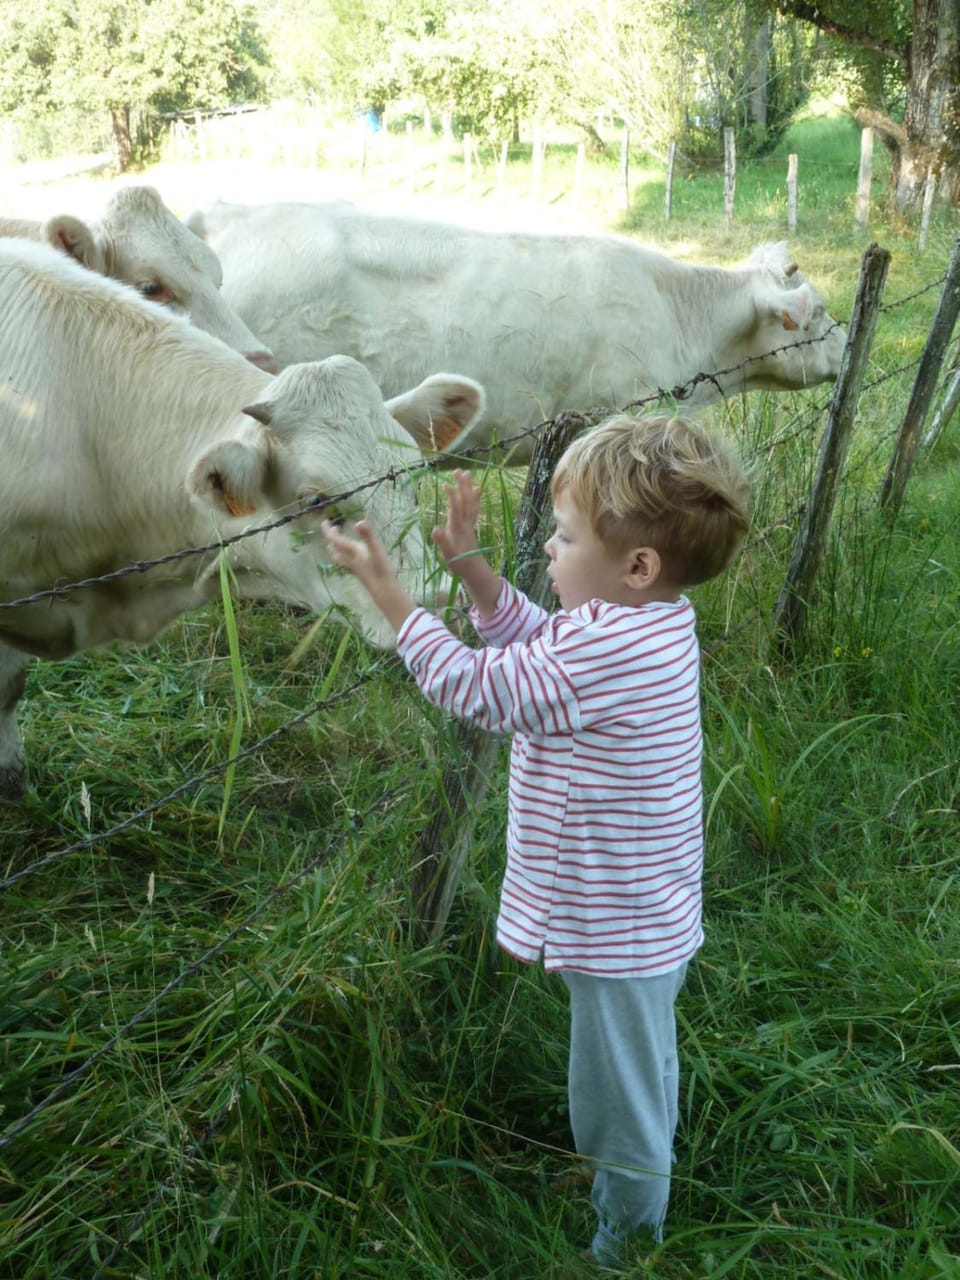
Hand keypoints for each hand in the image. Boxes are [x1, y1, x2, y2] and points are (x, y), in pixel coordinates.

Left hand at [322, 519, 394, 590]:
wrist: (383, 590)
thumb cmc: (380, 570)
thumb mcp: (376, 550)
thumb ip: (368, 536)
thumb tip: (359, 522)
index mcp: (352, 552)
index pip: (335, 540)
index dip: (328, 530)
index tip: (325, 521)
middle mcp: (350, 559)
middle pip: (334, 549)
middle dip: (331, 538)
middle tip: (333, 528)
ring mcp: (354, 567)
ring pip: (339, 557)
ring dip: (335, 547)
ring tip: (337, 541)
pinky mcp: (359, 572)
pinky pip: (346, 562)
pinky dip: (344, 555)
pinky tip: (352, 555)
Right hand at [432, 470, 501, 618]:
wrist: (473, 568)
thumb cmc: (458, 562)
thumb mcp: (448, 554)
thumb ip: (442, 542)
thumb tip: (435, 529)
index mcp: (458, 528)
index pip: (455, 509)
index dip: (452, 497)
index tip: (447, 484)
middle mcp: (465, 522)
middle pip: (465, 501)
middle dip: (462, 486)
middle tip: (459, 471)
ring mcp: (469, 523)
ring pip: (470, 502)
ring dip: (468, 488)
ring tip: (467, 474)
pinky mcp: (470, 525)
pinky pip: (473, 508)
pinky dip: (474, 497)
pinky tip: (476, 489)